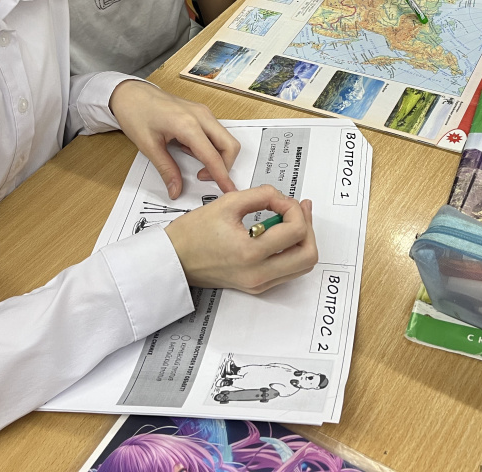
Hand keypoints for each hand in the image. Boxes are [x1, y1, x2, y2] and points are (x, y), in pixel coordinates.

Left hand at [109, 81, 239, 198]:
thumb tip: (176, 190)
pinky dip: (212, 147)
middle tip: (204, 178)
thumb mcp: (148, 146)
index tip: (228, 191)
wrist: (131, 93)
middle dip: (225, 166)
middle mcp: (201, 116)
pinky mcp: (202, 112)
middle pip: (230, 145)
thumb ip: (166, 169)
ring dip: (218, 156)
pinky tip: (191, 149)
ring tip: (194, 163)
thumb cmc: (136, 114)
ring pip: (226, 138)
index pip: (213, 156)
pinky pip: (217, 133)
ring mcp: (203, 112)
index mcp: (187, 124)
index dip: (222, 176)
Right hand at [164, 185, 317, 293]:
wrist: (173, 260)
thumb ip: (262, 195)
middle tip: (298, 209)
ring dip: (303, 240)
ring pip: (302, 266)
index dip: (294, 208)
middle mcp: (258, 274)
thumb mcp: (227, 203)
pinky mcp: (257, 286)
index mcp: (250, 253)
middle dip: (307, 226)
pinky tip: (281, 233)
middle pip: (308, 254)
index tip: (279, 199)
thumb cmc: (191, 234)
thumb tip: (282, 197)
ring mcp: (259, 283)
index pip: (295, 231)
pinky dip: (292, 251)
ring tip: (292, 218)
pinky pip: (289, 271)